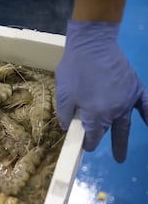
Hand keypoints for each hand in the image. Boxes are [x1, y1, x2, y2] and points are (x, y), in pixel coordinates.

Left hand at [56, 20, 147, 162]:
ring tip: (121, 155)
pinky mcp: (135, 87)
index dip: (88, 144)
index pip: (93, 137)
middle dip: (106, 141)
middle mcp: (115, 111)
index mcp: (96, 115)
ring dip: (123, 138)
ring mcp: (127, 99)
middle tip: (114, 157)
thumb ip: (66, 115)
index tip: (85, 147)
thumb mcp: (63, 94)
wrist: (92, 45)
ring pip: (124, 123)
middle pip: (108, 131)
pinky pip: (146, 105)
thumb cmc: (74, 69)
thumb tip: (69, 127)